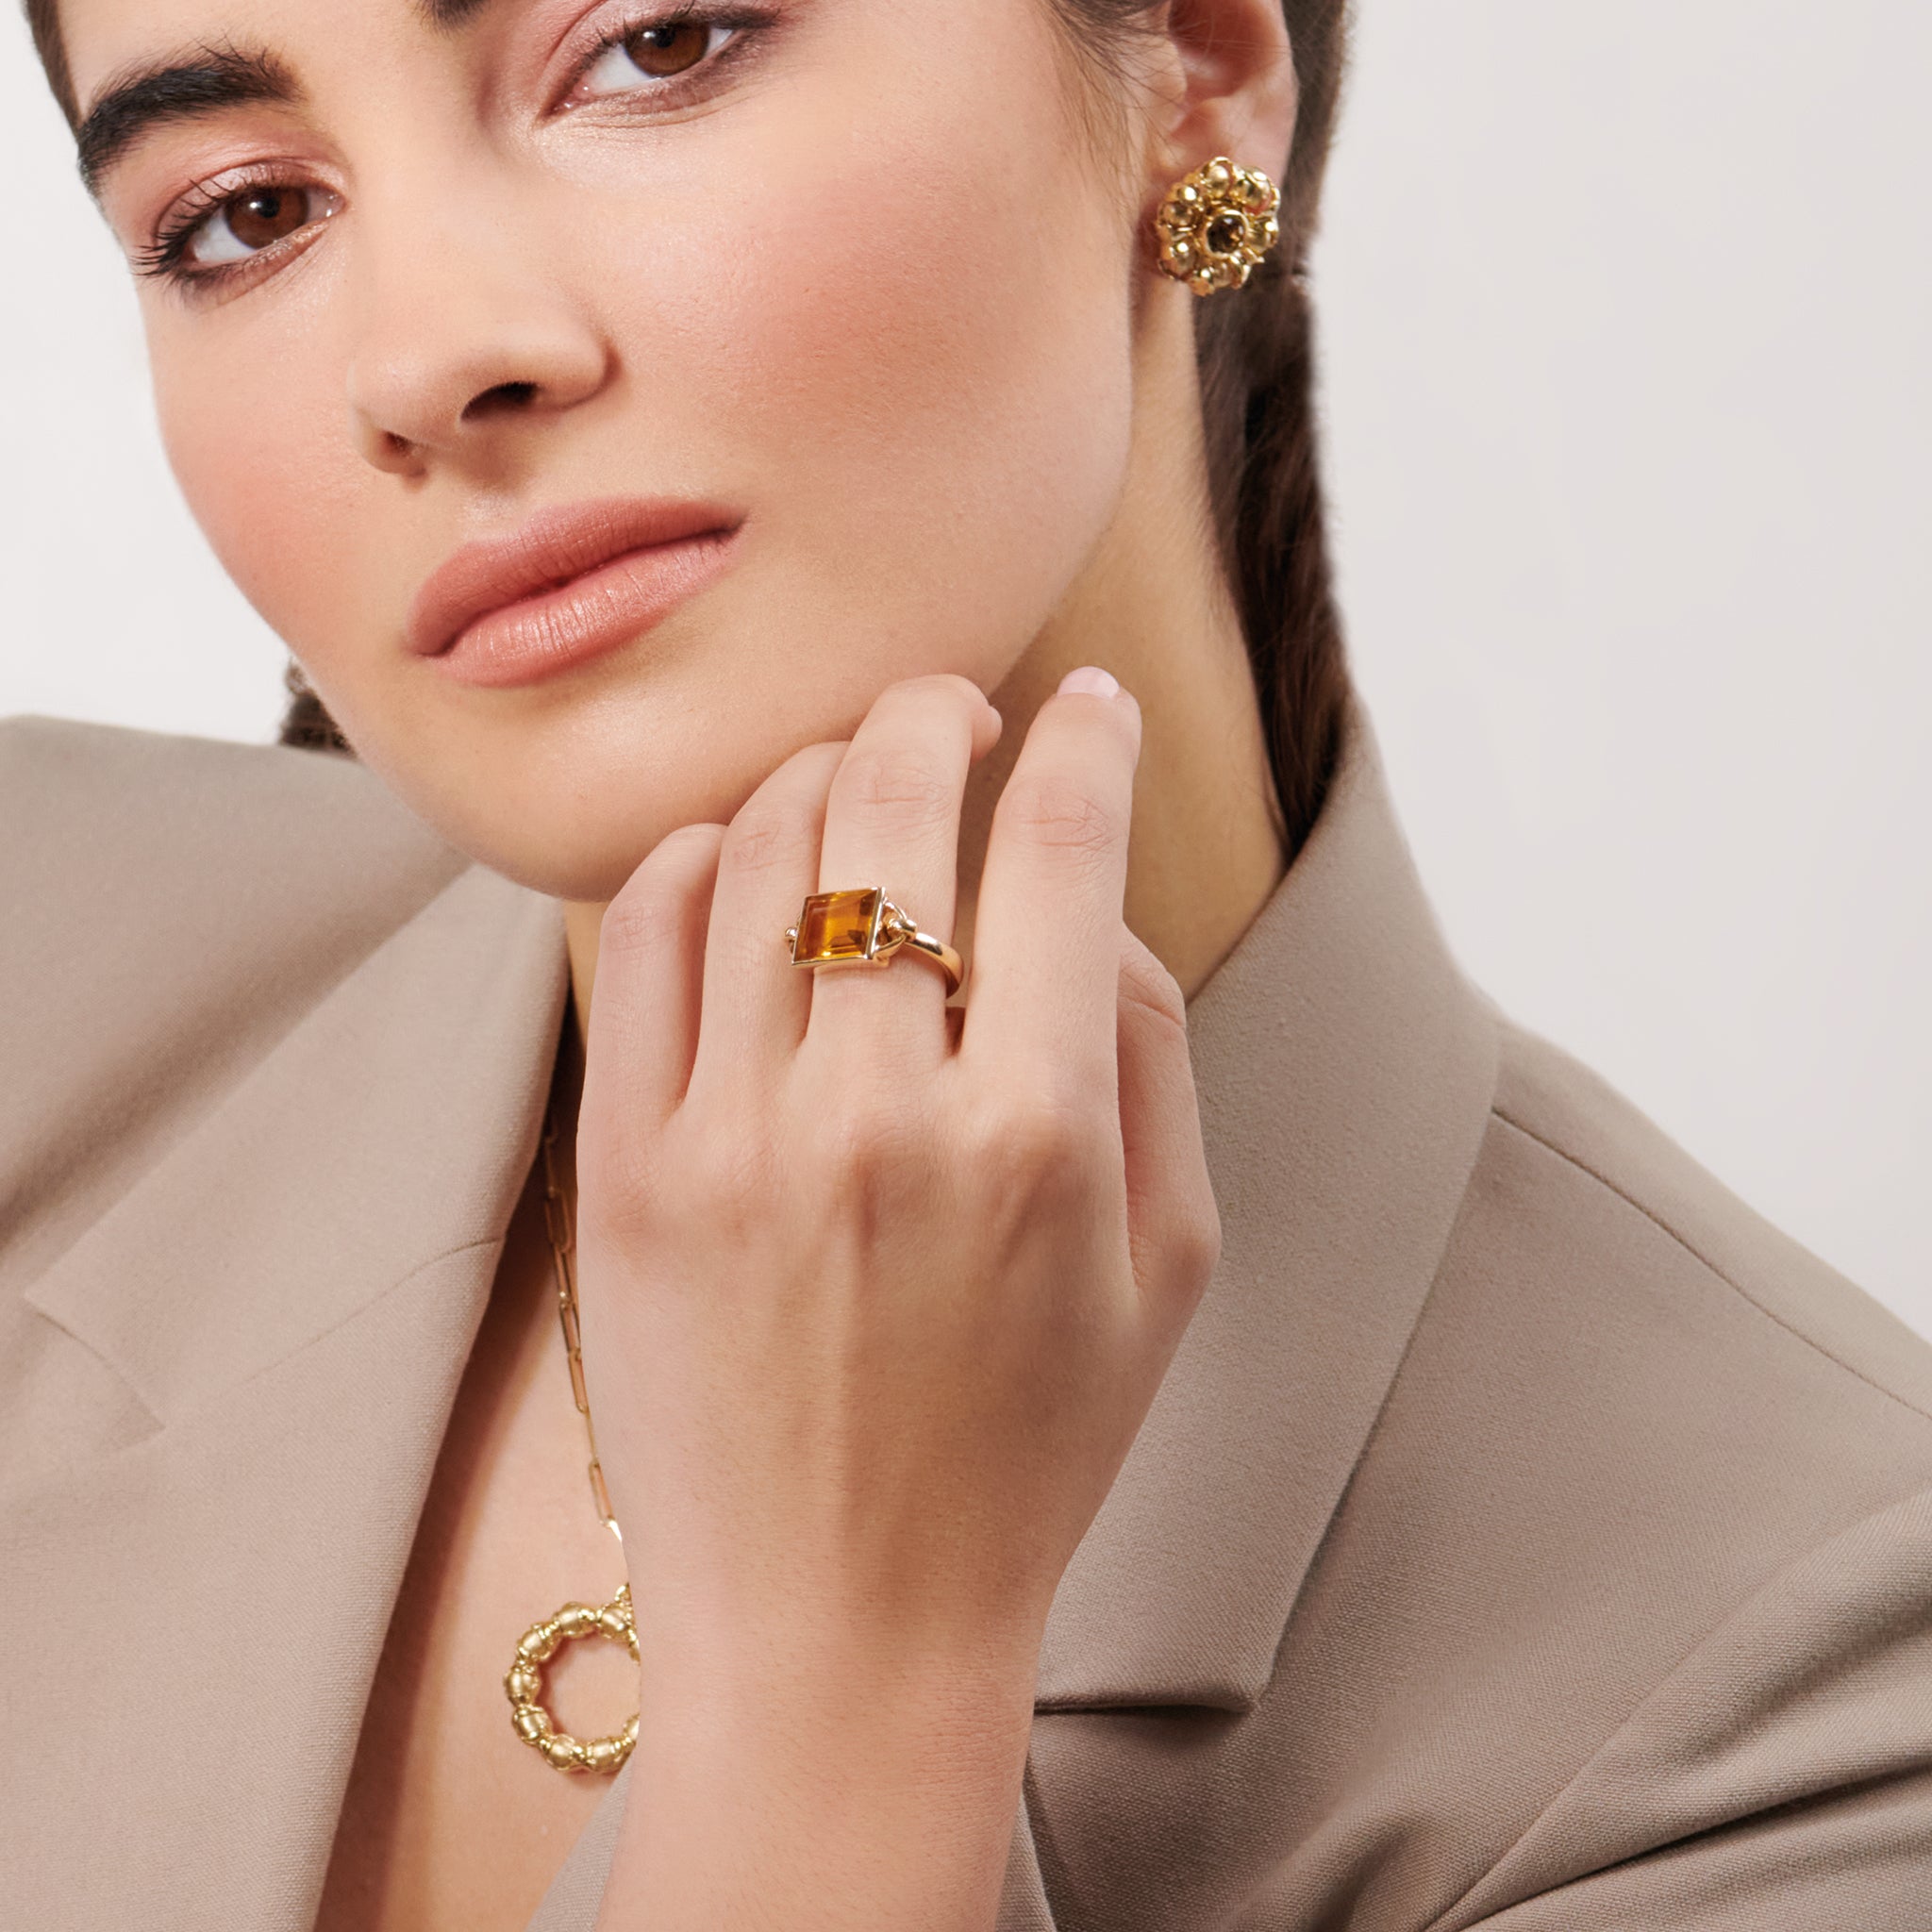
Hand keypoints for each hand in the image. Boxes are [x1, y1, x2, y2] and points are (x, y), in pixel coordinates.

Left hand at [574, 669, 1218, 1926]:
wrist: (837, 1626)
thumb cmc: (1029, 1451)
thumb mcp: (1165, 1266)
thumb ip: (1145, 1055)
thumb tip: (1084, 898)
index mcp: (1036, 1141)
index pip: (1061, 850)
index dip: (1082, 741)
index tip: (1083, 703)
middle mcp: (876, 1117)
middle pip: (892, 806)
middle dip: (935, 715)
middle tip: (954, 711)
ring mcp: (730, 1138)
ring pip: (757, 846)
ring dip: (817, 777)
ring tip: (851, 784)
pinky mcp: (626, 1168)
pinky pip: (640, 934)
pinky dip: (691, 856)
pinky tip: (736, 861)